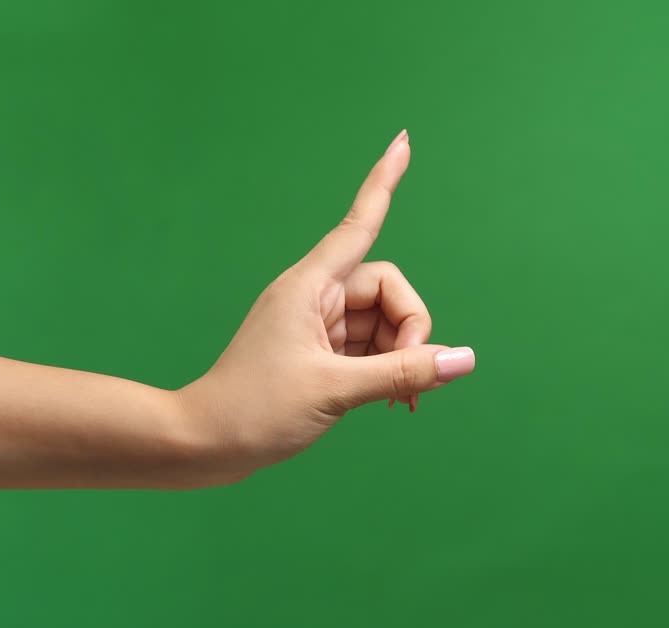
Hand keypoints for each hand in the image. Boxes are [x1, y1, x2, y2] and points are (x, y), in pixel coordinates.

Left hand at [176, 129, 475, 485]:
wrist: (204, 444)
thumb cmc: (254, 411)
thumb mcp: (336, 391)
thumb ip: (404, 373)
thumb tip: (463, 359)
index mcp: (309, 286)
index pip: (359, 223)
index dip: (383, 183)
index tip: (402, 141)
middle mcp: (314, 298)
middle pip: (388, 291)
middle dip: (412, 330)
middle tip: (411, 381)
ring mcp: (316, 327)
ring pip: (383, 325)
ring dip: (403, 358)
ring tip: (403, 402)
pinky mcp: (317, 355)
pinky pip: (369, 349)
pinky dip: (387, 370)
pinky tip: (395, 402)